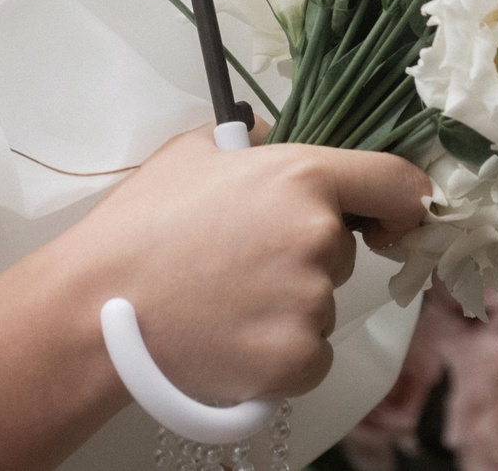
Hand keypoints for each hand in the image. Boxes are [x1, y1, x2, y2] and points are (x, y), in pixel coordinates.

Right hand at [53, 126, 429, 403]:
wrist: (97, 307)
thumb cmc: (138, 227)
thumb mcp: (194, 151)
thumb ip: (252, 140)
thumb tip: (277, 138)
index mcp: (301, 177)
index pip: (397, 185)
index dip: (400, 203)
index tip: (387, 221)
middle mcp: (318, 239)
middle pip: (342, 251)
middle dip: (304, 256)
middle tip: (238, 260)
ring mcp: (310, 304)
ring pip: (321, 306)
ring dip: (286, 307)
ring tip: (221, 300)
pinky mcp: (295, 360)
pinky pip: (309, 357)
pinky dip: (277, 355)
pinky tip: (227, 336)